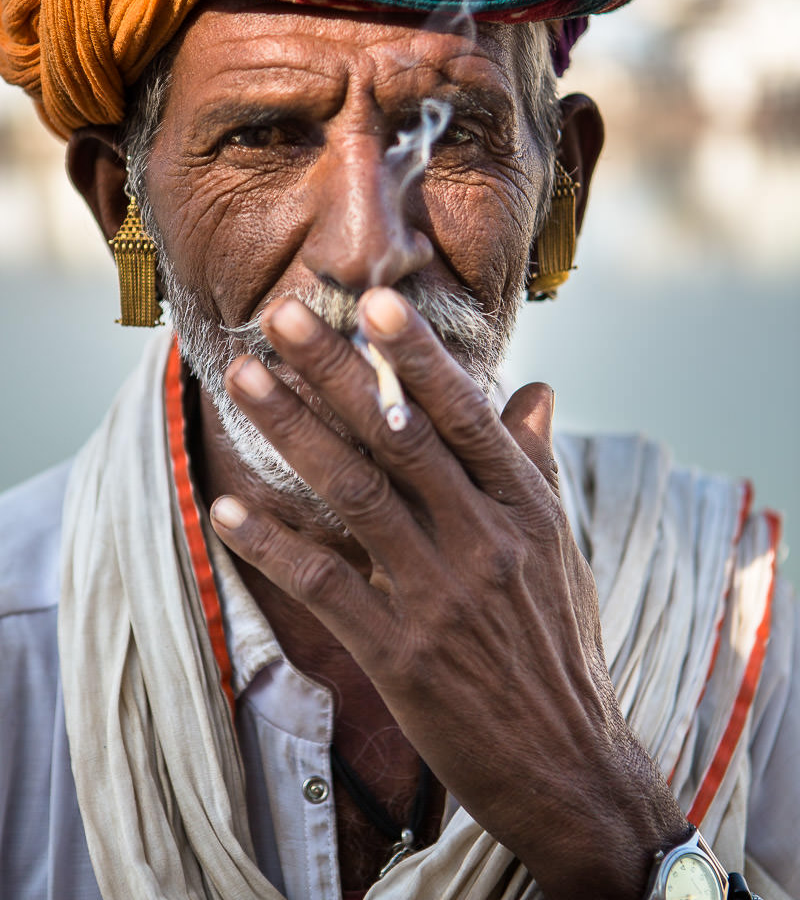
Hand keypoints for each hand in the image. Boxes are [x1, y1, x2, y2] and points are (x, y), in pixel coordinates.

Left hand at [210, 287, 685, 899]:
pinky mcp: (399, 655)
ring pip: (355, 496)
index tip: (376, 301)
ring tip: (243, 381)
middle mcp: (484, 541)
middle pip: (398, 438)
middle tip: (283, 317)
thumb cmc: (560, 646)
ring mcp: (439, 598)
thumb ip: (534, 463)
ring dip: (293, 433)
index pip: (467, 415)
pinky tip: (227, 509)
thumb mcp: (562, 547)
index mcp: (526, 508)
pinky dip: (274, 545)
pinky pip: (326, 586)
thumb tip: (537, 389)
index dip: (419, 356)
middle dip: (336, 371)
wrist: (569, 766)